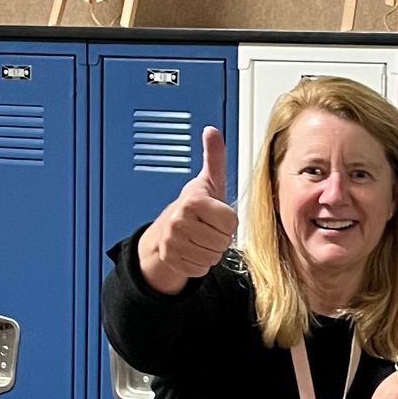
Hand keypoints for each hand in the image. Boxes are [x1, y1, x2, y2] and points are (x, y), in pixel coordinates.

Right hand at [138, 128, 237, 294]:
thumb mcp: (209, 180)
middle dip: (220, 237)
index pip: (231, 223)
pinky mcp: (171, 260)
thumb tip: (212, 130)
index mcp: (193, 201)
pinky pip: (201, 268)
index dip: (228, 221)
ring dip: (211, 251)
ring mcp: (173, 242)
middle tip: (207, 227)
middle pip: (223, 242)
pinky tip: (193, 249)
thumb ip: (214, 156)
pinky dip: (200, 263)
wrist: (166, 228)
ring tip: (201, 237)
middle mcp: (180, 221)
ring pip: (213, 257)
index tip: (216, 214)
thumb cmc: (195, 205)